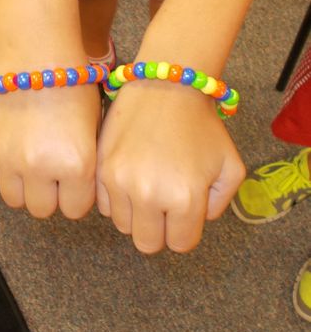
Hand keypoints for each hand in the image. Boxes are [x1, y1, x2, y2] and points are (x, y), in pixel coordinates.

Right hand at [0, 79, 100, 219]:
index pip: (75, 209)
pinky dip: (3, 170)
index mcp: (77, 164)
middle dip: (49, 194)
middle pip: (42, 209)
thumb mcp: (92, 129)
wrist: (35, 54)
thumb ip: (85, 166)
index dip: (77, 196)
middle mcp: (42, 167)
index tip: (75, 180)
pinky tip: (14, 148)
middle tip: (52, 172)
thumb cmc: (72, 85)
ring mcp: (9, 159)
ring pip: (14, 199)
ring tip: (31, 162)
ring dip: (24, 186)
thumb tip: (78, 190)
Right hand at [96, 79, 245, 253]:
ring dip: (137, 215)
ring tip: (149, 186)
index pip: (181, 244)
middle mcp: (149, 196)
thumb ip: (219, 205)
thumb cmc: (202, 126)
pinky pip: (106, 205)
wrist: (166, 87)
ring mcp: (121, 183)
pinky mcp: (101, 169)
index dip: (186, 231)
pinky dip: (118, 199)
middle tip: (166, 206)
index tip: (186, 212)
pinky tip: (132, 178)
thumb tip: (196, 218)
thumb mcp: (230, 167)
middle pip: (148, 243)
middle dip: (160, 230)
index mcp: (184, 199)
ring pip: (124, 226)